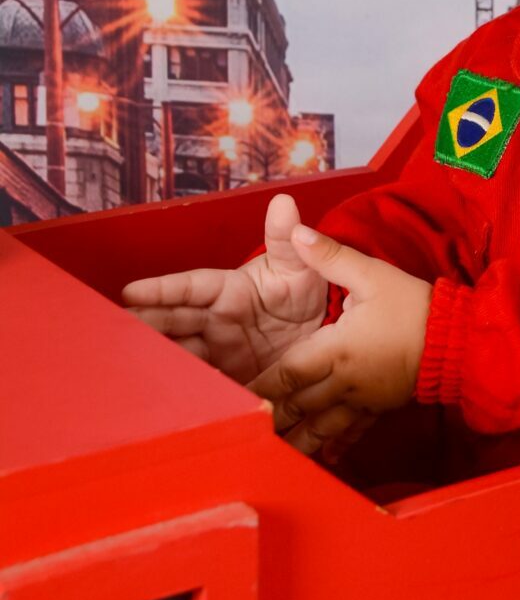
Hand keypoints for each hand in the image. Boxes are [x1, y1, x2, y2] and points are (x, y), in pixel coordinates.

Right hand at [122, 192, 328, 382]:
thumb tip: (284, 203)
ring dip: (159, 358)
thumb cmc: (305, 291)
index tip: (131, 291)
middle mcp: (216, 321)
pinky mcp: (228, 380)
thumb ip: (286, 240)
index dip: (162, 289)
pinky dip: (187, 389)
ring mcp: (219, 352)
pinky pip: (204, 384)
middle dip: (145, 325)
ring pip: (180, 353)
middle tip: (116, 331)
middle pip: (174, 322)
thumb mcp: (299, 266)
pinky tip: (170, 397)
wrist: (324, 334)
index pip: (190, 287)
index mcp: (228, 290)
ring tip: (131, 366)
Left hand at [248, 225, 431, 455]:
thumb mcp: (371, 274)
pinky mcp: (379, 406)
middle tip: (238, 431)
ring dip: (295, 441)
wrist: (459, 340)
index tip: (230, 398)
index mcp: (336, 349)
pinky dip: (336, 445)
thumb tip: (297, 231)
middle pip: (298, 405)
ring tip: (271, 458)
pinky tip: (325, 458)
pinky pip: (352, 430)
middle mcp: (343, 380)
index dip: (258, 387)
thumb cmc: (413, 306)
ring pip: (321, 426)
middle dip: (268, 419)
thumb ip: (330, 256)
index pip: (287, 374)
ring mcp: (362, 398)